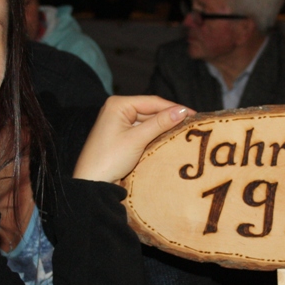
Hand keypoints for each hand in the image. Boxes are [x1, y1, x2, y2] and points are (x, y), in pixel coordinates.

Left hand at [73, 95, 192, 183]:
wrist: (91, 183)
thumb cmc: (110, 159)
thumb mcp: (137, 139)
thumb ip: (160, 123)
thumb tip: (183, 111)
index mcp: (118, 104)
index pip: (152, 102)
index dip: (174, 107)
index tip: (194, 114)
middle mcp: (117, 109)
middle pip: (150, 110)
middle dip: (169, 117)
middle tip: (191, 123)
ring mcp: (118, 122)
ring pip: (147, 121)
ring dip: (163, 127)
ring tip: (183, 131)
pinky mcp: (120, 135)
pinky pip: (141, 131)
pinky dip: (154, 135)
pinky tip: (167, 138)